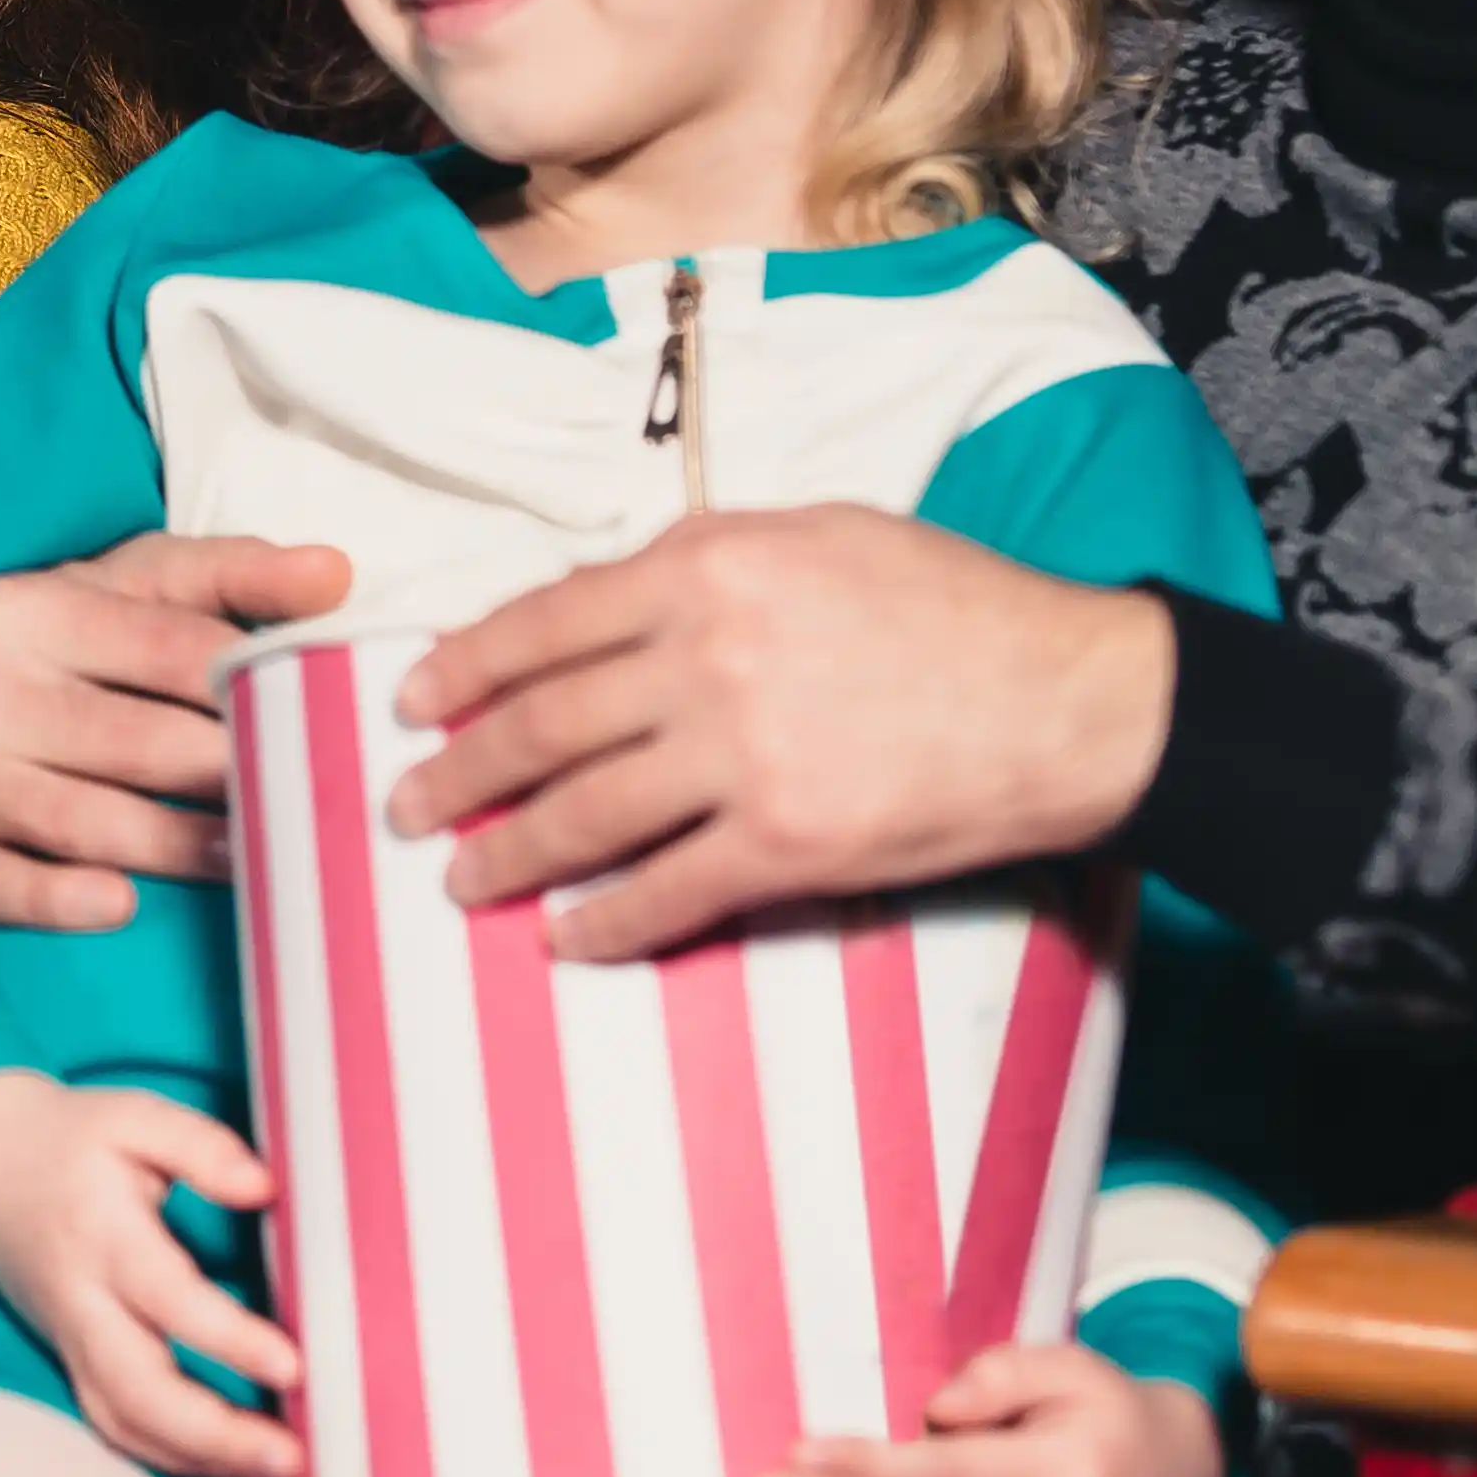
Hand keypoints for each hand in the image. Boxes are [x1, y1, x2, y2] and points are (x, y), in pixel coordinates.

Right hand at [0, 534, 355, 929]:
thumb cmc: (54, 631)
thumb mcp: (126, 582)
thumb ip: (230, 574)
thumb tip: (334, 575)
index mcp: (35, 608)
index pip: (168, 648)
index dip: (252, 684)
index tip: (321, 714)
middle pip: (138, 740)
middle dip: (231, 774)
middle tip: (312, 801)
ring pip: (84, 819)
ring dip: (178, 846)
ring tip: (254, 858)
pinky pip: (0, 882)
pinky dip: (58, 898)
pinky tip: (119, 903)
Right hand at [0, 1070, 303, 1476]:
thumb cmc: (67, 1138)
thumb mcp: (131, 1115)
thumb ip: (200, 1147)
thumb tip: (264, 1189)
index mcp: (100, 1234)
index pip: (167, 1299)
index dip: (229, 1339)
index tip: (293, 1366)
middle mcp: (81, 1301)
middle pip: (139, 1390)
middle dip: (216, 1436)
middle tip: (293, 1456)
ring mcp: (71, 1339)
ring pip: (126, 1423)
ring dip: (203, 1459)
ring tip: (281, 1470)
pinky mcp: (70, 1359)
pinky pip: (116, 1426)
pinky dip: (174, 1457)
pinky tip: (232, 1464)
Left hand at [390, 511, 1172, 962]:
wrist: (1071, 700)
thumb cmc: (949, 605)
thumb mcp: (814, 537)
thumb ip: (701, 564)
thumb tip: (601, 604)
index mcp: (704, 571)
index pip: (541, 624)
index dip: (462, 669)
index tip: (413, 702)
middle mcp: (705, 660)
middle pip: (541, 726)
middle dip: (456, 772)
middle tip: (405, 805)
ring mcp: (743, 758)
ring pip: (583, 815)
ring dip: (507, 854)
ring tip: (461, 879)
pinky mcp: (788, 846)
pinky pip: (667, 893)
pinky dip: (602, 924)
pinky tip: (564, 938)